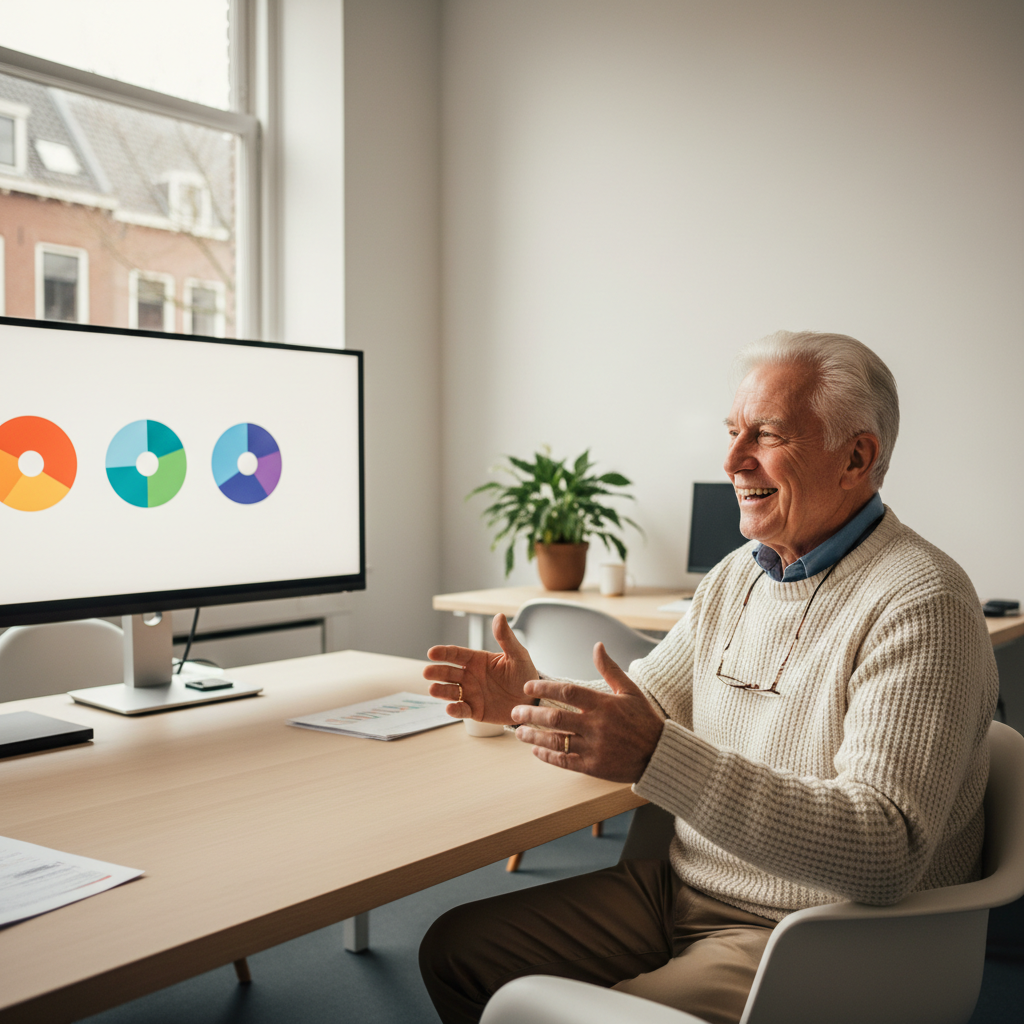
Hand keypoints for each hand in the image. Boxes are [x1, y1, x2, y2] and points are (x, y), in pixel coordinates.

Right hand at [424, 613, 538, 724]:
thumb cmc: (524, 675)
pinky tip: (449, 708)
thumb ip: (506, 638)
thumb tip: (499, 616)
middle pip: (448, 673)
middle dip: (436, 672)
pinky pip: (461, 710)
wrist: (532, 700)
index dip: (443, 653)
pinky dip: (454, 709)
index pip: (456, 654)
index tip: (431, 652)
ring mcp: (470, 694)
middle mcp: (470, 676)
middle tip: (427, 672)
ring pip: (450, 691)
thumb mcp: (517, 655)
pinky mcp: (475, 711)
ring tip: (432, 689)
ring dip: (440, 690)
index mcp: (477, 660)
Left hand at [510, 643, 663, 782]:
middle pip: (556, 717)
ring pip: (556, 741)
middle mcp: (597, 725)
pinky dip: (548, 757)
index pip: (567, 691)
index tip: (527, 686)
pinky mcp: (594, 766)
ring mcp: (595, 747)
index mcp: (604, 704)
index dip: (545, 687)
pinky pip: (565, 761)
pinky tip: (536, 752)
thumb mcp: (631, 691)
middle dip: (531, 713)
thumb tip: (597, 646)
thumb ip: (610, 669)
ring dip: (534, 736)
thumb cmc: (645, 720)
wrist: (660, 755)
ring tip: (518, 732)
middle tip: (515, 710)